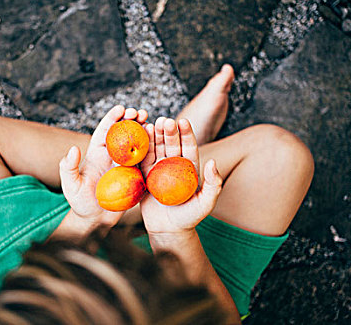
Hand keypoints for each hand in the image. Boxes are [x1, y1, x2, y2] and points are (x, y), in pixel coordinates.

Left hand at [59, 105, 147, 229]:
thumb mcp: (70, 186)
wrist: (96, 221)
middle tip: (140, 112)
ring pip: (137, 143)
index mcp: (97, 153)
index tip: (121, 108)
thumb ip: (68, 168)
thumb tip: (73, 149)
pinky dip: (152, 150)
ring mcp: (125, 166)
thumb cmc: (80, 203)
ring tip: (154, 123)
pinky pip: (145, 161)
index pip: (105, 130)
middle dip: (132, 119)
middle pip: (123, 132)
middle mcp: (112, 156)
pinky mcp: (135, 176)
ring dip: (145, 132)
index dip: (113, 118)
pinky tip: (160, 143)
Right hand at [140, 117, 222, 234]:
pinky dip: (140, 150)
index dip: (186, 133)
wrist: (168, 230)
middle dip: (168, 131)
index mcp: (189, 167)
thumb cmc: (190, 217)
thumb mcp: (206, 203)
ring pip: (155, 149)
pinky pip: (141, 161)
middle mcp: (173, 165)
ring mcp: (158, 169)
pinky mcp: (144, 176)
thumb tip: (213, 162)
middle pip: (171, 144)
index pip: (188, 146)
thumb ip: (213, 184)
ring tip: (150, 124)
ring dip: (153, 136)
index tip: (183, 121)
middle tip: (165, 120)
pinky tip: (137, 138)